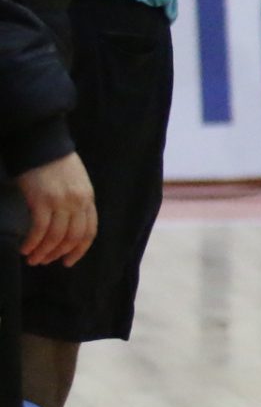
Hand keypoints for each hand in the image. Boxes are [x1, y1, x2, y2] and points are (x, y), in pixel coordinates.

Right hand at [16, 152, 94, 266]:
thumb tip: (66, 226)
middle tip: (45, 262)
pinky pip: (39, 230)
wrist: (42, 144)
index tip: (68, 261)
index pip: (89, 231)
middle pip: (73, 237)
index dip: (79, 250)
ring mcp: (61, 202)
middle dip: (58, 253)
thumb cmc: (55, 163)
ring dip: (43, 252)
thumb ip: (75, 203)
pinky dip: (33, 243)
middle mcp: (78, 202)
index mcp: (88, 198)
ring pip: (55, 237)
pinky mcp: (41, 201)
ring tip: (32, 259)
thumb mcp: (76, 183)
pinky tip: (25, 249)